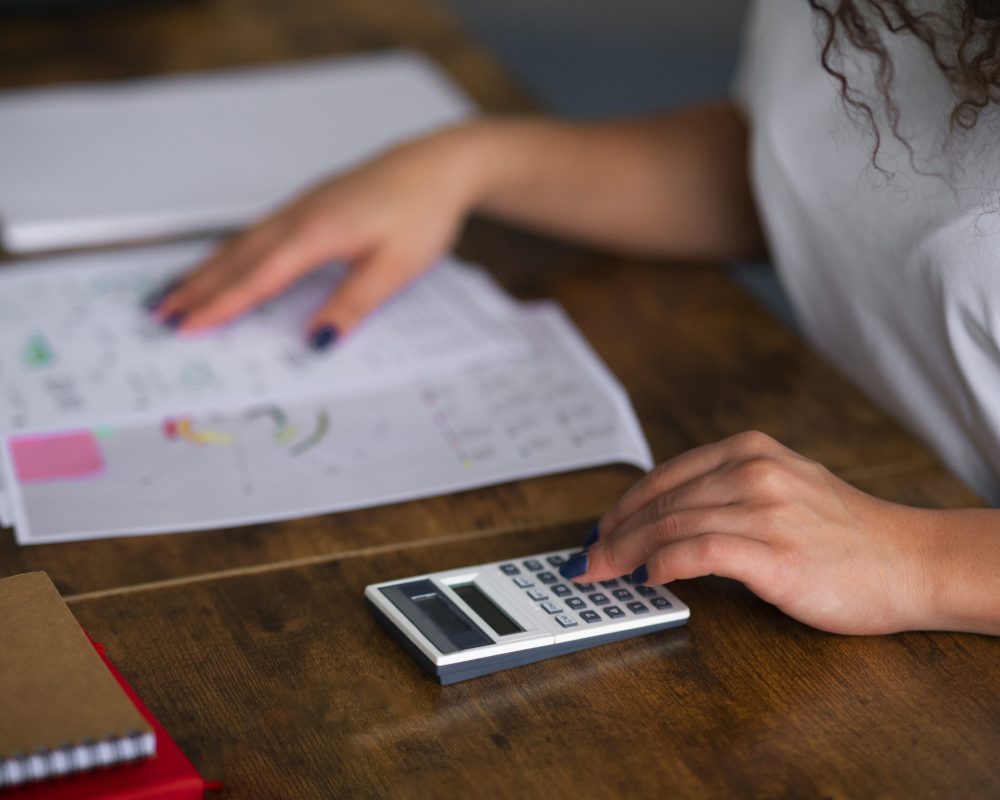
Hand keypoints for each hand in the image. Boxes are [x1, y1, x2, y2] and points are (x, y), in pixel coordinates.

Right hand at [149, 126, 482, 345]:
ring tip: (176, 291)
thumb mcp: (396, 267)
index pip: (257, 278)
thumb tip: (316, 341)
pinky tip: (226, 259)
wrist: (440, 165)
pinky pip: (258, 230)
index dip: (219, 306)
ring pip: (242, 242)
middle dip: (196, 288)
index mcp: (316, 234)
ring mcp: (302, 206)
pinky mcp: (311, 202)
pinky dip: (232, 250)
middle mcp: (299, 216)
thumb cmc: (423, 211)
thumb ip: (352, 304)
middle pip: (236, 258)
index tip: (186, 328)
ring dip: (207, 268)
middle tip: (159, 314)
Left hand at [559, 431, 940, 633]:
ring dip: (625, 553)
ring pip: (670, 527)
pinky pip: (699, 553)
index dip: (622, 507)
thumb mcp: (785, 486)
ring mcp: (764, 511)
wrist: (909, 560)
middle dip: (613, 534)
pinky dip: (663, 565)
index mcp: (750, 451)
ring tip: (604, 574)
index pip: (664, 477)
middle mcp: (753, 473)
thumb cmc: (846, 533)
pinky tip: (649, 578)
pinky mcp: (773, 554)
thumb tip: (666, 522)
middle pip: (659, 503)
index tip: (599, 531)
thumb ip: (729, 492)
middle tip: (586, 561)